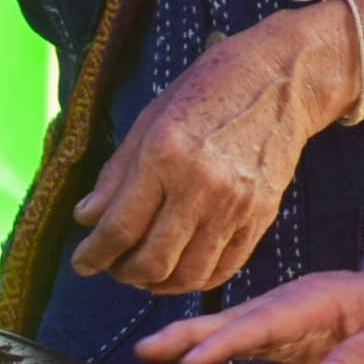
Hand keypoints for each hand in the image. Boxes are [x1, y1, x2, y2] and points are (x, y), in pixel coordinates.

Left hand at [75, 0, 363, 296]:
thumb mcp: (150, 119)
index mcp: (165, 155)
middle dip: (122, 273)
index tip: (82, 262)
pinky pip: (224, 268)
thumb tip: (87, 218)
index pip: (119, 227)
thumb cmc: (209, 88)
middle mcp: (201, 185)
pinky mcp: (261, 216)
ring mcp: (235, 204)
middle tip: (112, 267)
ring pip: (188, 274)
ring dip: (157, 283)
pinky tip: (180, 270)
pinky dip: (196, 279)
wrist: (281, 79)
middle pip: (152, 260)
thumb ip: (116, 173)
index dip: (94, 254)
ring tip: (144, 272)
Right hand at [144, 265, 363, 363]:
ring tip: (149, 350)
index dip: (230, 339)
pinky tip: (189, 357)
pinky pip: (250, 340)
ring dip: (195, 338)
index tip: (194, 358)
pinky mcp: (295, 335)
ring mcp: (295, 317)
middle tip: (147, 347)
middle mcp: (301, 302)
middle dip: (194, 332)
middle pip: (240, 317)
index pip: (269, 320)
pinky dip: (218, 347)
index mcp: (324, 297)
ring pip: (238, 327)